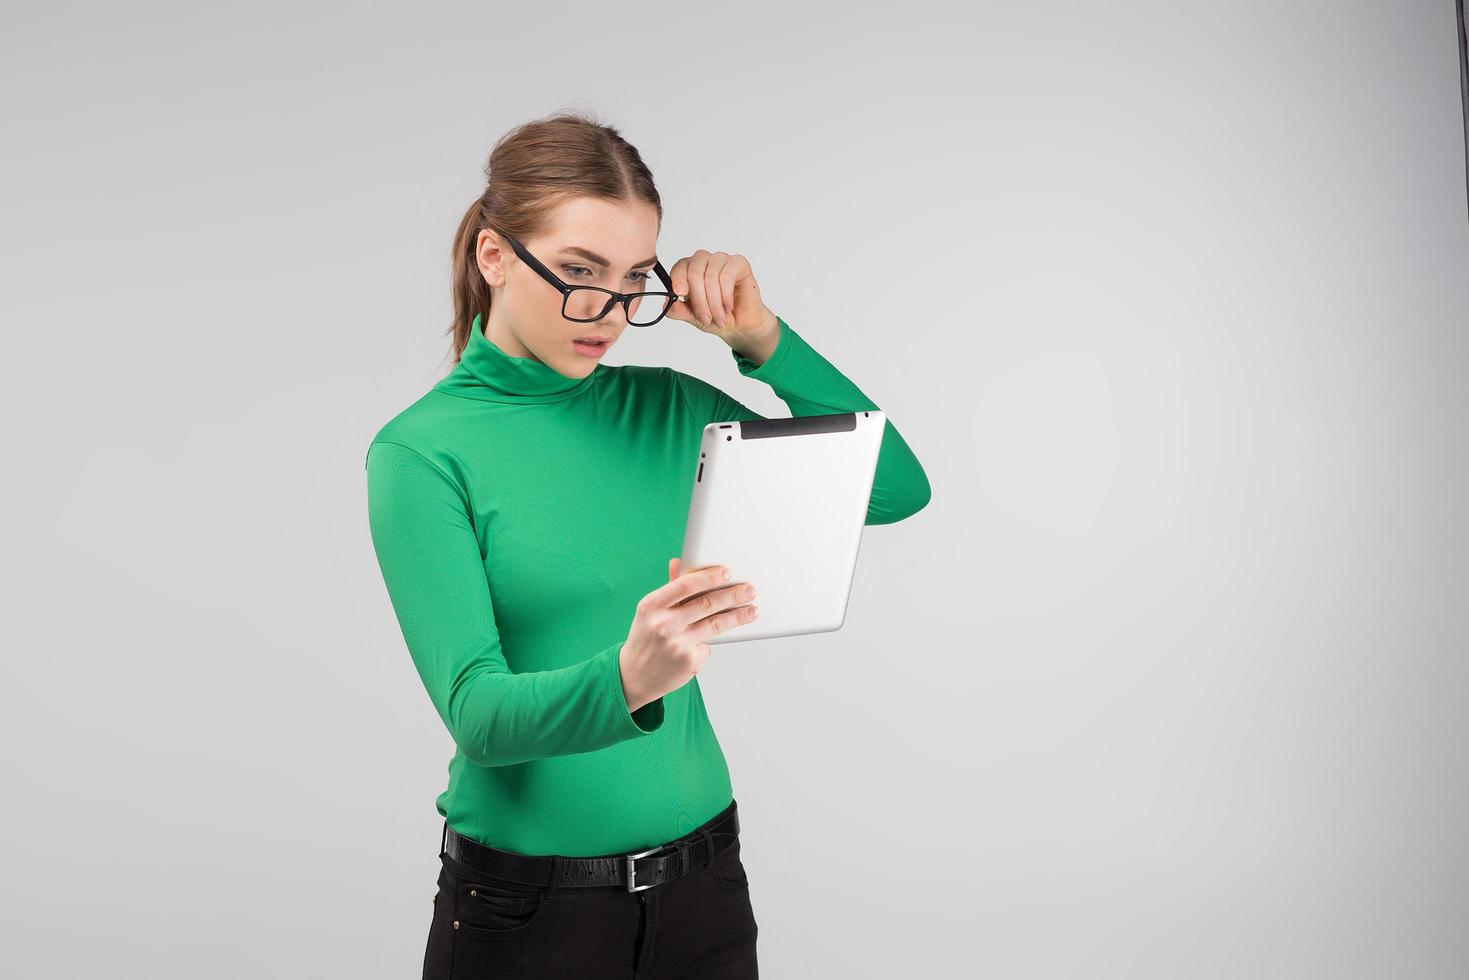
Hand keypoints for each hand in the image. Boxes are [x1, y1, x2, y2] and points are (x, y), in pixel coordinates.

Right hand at [618, 558, 759, 711]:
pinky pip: (709, 644)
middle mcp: (664, 624)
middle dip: (733, 595)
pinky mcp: (690, 661)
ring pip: (716, 624)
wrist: (635, 675)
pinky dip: (713, 640)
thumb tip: (678, 562)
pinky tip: (714, 639)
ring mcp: (678, 644)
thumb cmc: (646, 636)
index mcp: (651, 606)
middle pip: (707, 604)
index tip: (728, 573)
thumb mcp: (650, 611)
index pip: (686, 585)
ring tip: (752, 610)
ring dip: (738, 616)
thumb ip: (669, 588)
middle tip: (749, 590)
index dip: (710, 577)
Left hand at [665, 249, 777, 350]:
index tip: (680, 294)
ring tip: (719, 318)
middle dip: (699, 300)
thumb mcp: (692, 316)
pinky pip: (727, 275)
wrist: (739, 324)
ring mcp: (721, 260)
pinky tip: (728, 307)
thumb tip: (666, 302)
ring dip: (714, 302)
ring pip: (710, 276)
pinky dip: (726, 295)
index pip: (680, 267)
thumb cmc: (715, 315)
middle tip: (706, 318)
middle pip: (694, 271)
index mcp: (689, 270)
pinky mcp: (738, 263)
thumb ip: (678, 310)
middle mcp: (704, 261)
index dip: (678, 279)